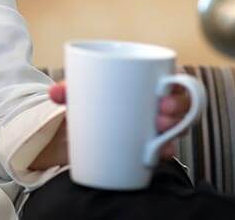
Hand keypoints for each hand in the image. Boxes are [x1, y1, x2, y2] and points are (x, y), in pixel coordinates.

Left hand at [48, 81, 191, 160]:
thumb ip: (67, 90)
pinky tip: (157, 155)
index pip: (174, 79)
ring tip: (158, 136)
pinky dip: (163, 151)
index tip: (165, 89)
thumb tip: (54, 93)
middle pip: (180, 104)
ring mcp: (155, 125)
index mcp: (147, 82)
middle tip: (160, 116)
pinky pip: (164, 148)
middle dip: (177, 109)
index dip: (179, 84)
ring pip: (177, 126)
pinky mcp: (149, 145)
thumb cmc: (88, 100)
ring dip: (173, 131)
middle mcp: (157, 103)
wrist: (80, 126)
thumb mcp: (79, 92)